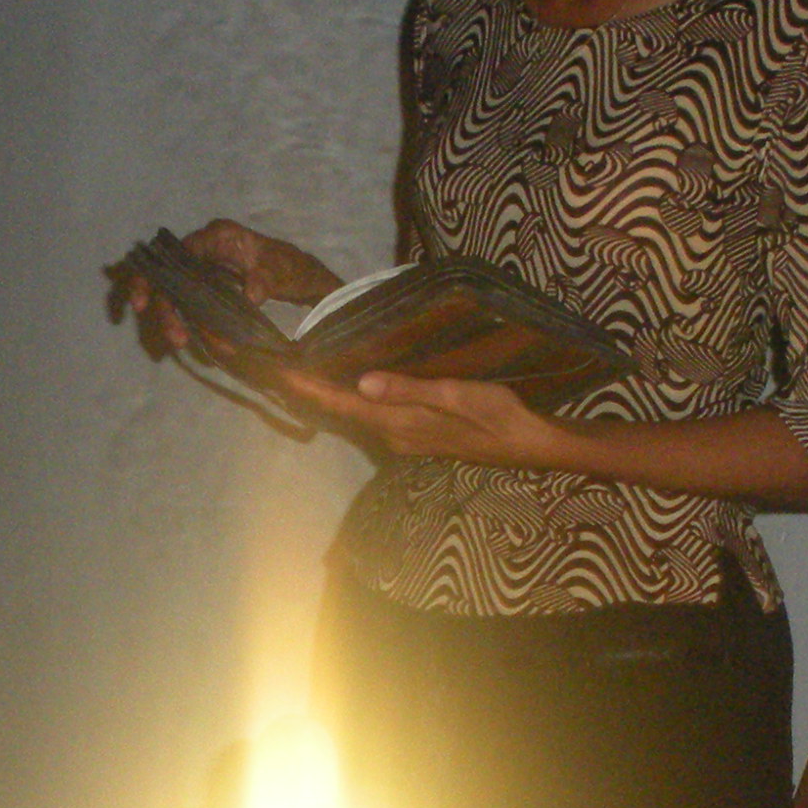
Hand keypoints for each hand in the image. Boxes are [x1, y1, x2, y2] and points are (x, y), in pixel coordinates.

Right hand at [113, 219, 341, 357]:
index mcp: (217, 236)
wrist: (300, 277)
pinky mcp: (206, 286)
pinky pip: (185, 301)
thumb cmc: (289, 267)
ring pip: (173, 290)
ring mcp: (203, 268)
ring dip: (172, 316)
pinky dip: (182, 318)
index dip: (154, 276)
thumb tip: (251, 295)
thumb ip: (265, 279)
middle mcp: (204, 249)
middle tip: (174, 337)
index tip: (144, 303)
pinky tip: (188, 338)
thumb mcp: (282, 271)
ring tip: (181, 342)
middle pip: (166, 273)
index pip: (176, 252)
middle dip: (162, 305)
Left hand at [286, 368, 563, 469]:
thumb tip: (362, 382)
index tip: (278, 369)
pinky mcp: (418, 433)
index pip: (343, 402)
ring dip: (329, 394)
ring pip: (356, 413)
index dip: (308, 386)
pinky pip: (374, 414)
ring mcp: (406, 436)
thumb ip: (409, 390)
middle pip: (342, 410)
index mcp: (400, 423)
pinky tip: (349, 382)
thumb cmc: (499, 416)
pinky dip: (353, 397)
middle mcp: (395, 434)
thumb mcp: (456, 396)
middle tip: (278, 364)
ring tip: (302, 369)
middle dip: (309, 389)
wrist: (530, 443)